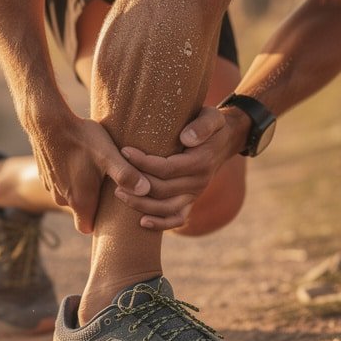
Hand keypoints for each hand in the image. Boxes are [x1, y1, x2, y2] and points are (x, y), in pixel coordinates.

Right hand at [30, 116, 149, 234]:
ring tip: (95, 169)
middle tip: (109, 185)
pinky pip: (61, 182)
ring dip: (82, 187)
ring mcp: (51, 186)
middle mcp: (62, 198)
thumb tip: (146, 190)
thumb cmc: (81, 139)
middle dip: (95, 202)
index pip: (88, 228)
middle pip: (82, 210)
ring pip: (71, 195)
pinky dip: (70, 175)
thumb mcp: (109, 156)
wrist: (47, 121)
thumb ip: (127, 175)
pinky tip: (80, 159)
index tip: (112, 214)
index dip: (100, 224)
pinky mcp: (45, 174)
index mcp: (79, 201)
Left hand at [114, 106, 242, 230]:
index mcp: (201, 162)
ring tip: (119, 194)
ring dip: (141, 205)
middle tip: (114, 176)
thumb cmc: (212, 125)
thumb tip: (186, 138)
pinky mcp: (192, 201)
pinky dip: (161, 224)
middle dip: (136, 184)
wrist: (225, 141)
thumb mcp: (213, 117)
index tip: (124, 151)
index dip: (143, 163)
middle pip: (162, 190)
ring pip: (166, 208)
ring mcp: (195, 194)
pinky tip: (142, 222)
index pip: (167, 168)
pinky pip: (178, 218)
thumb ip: (202, 126)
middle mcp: (199, 182)